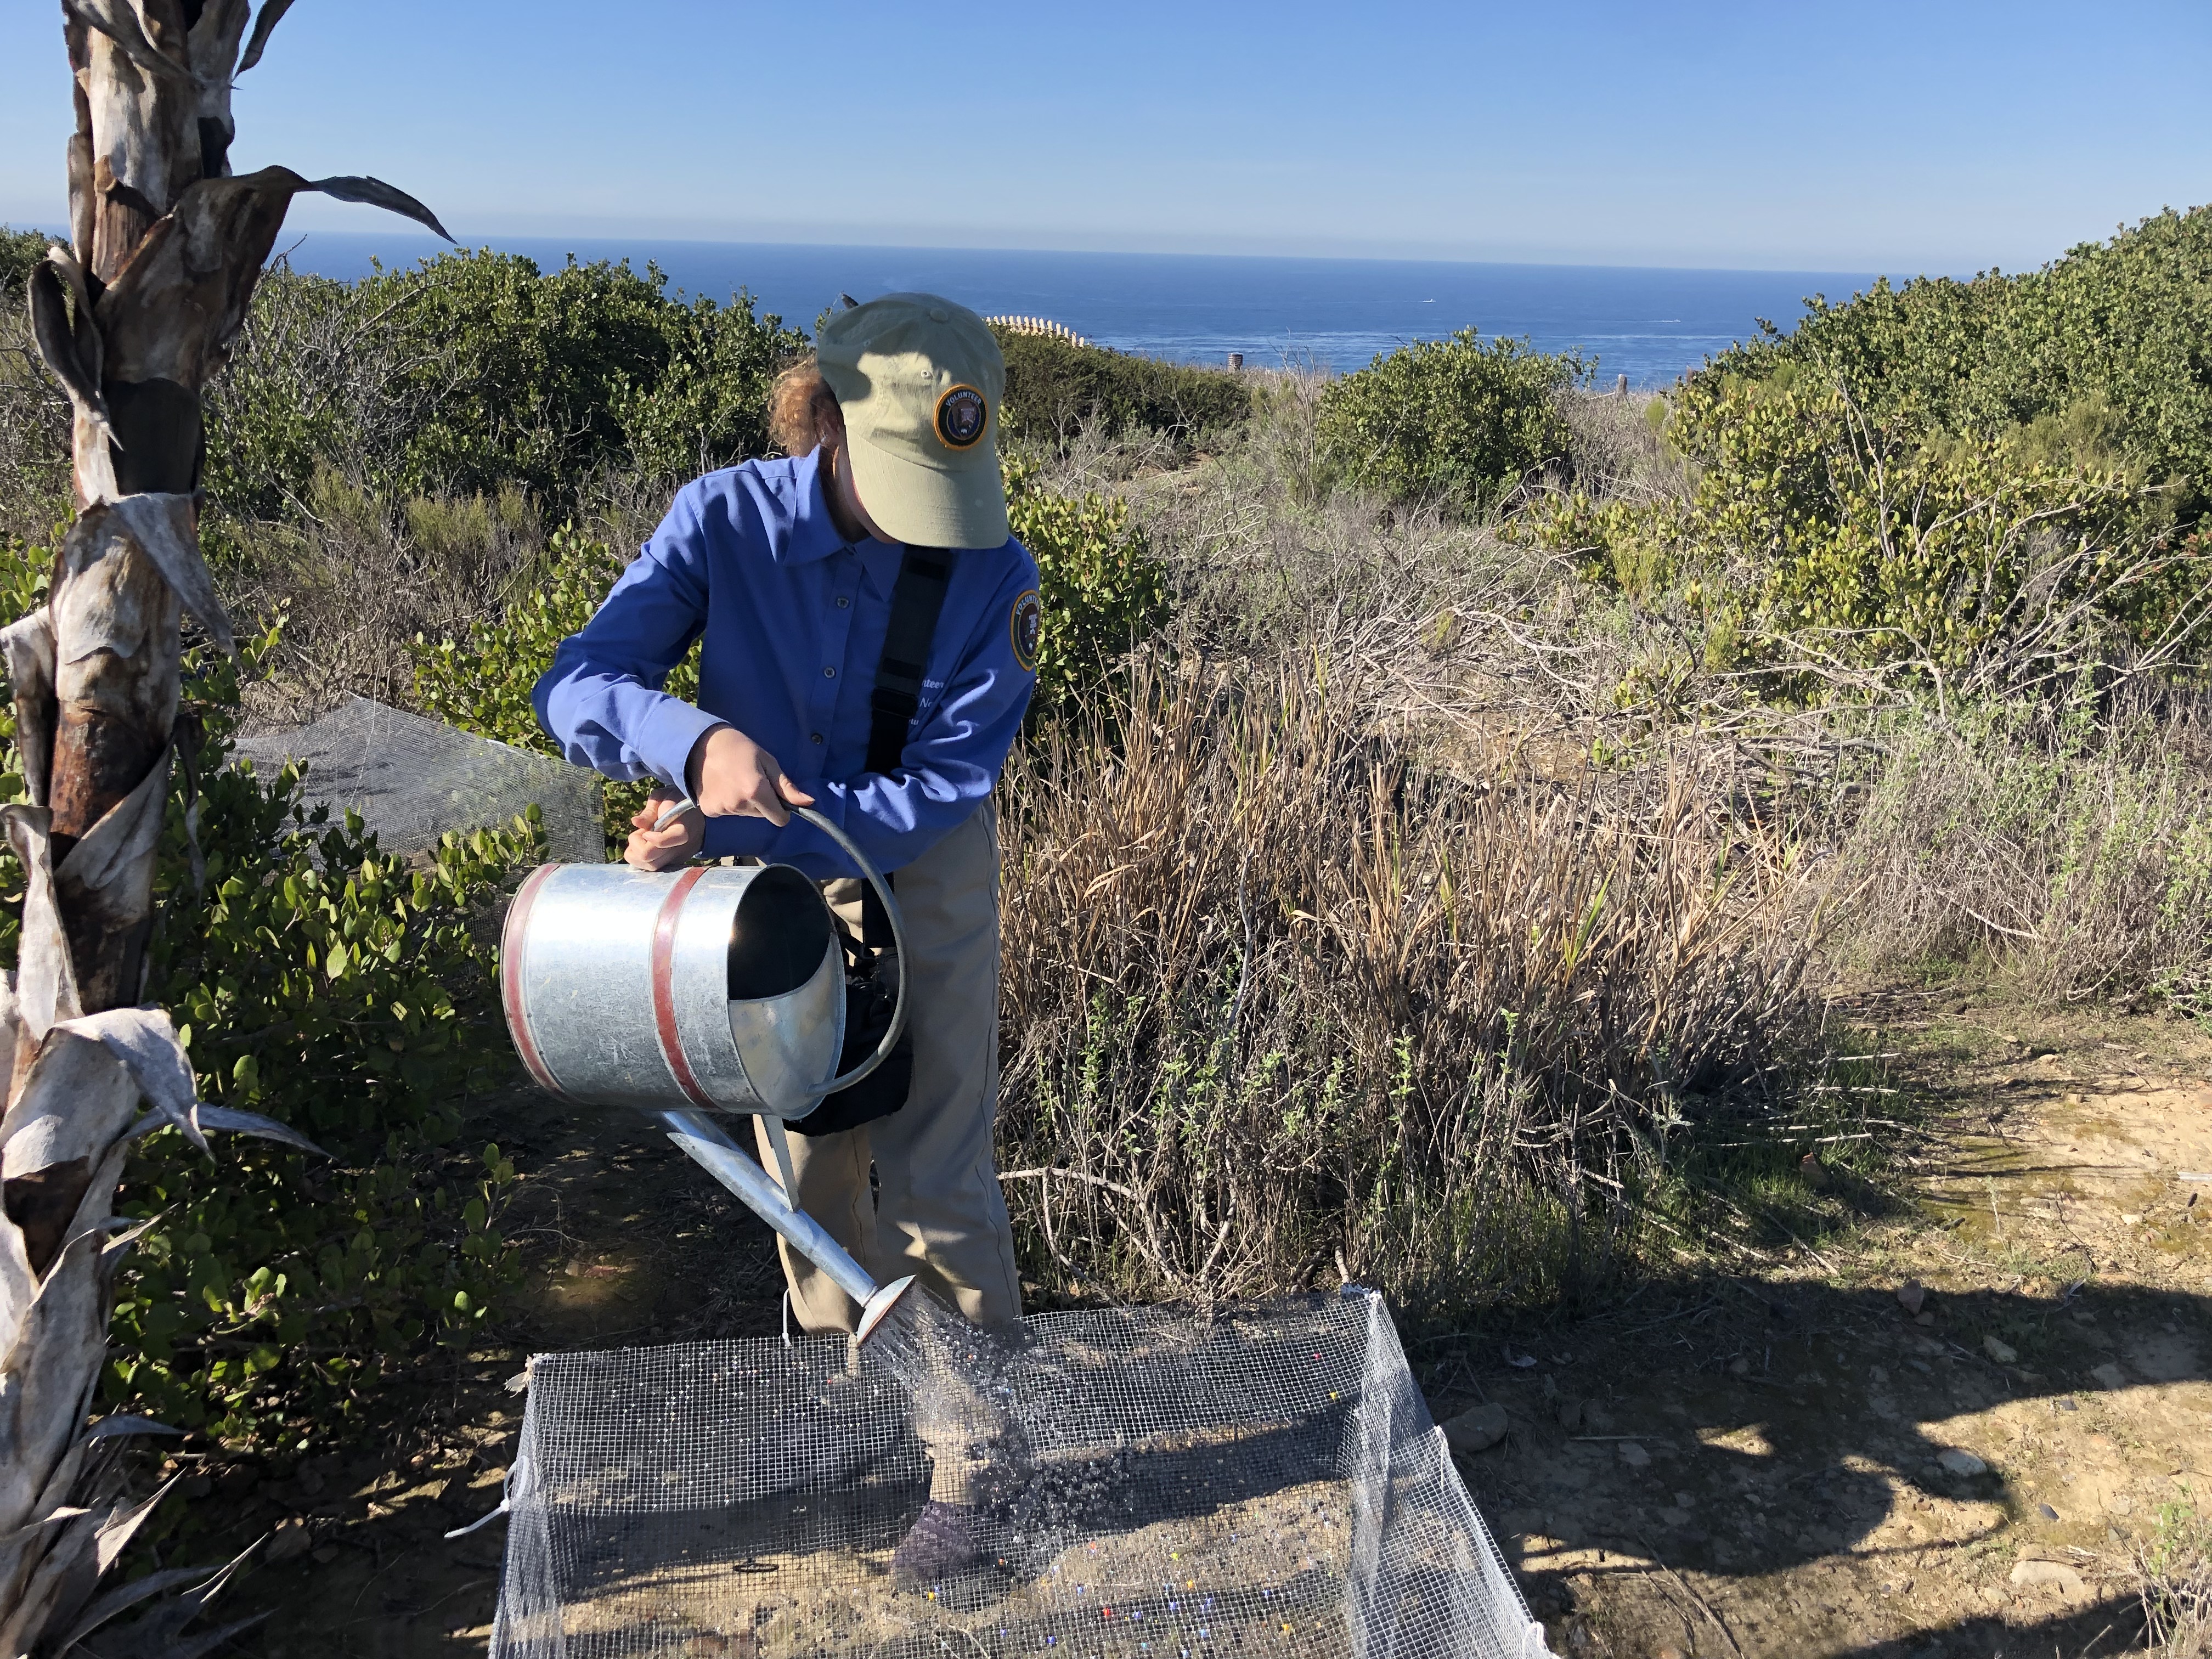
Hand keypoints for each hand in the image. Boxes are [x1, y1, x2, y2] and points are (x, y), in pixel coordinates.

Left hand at [624, 788, 701, 869]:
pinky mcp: (673, 863)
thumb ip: (649, 812)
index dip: (648, 837)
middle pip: (651, 859)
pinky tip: (644, 846)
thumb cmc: (678, 801)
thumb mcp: (663, 798)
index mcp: (682, 828)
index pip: (663, 842)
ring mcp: (677, 858)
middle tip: (640, 833)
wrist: (698, 812)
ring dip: (636, 854)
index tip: (645, 829)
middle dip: (636, 846)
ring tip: (641, 840)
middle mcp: (681, 848)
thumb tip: (635, 822)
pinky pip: (653, 866)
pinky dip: (642, 859)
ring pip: (650, 867)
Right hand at [686, 725, 815, 825]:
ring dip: (745, 802)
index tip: (776, 797)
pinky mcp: (709, 810)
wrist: (700, 744)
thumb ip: (786, 786)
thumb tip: (808, 803)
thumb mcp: (768, 761)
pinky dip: (728, 803)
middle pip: (762, 815)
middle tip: (751, 780)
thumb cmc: (739, 748)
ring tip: (735, 781)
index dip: (782, 810)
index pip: (779, 819)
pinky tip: (723, 786)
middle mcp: (739, 804)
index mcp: (756, 791)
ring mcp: (722, 809)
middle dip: (762, 803)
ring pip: (745, 814)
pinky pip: (728, 813)